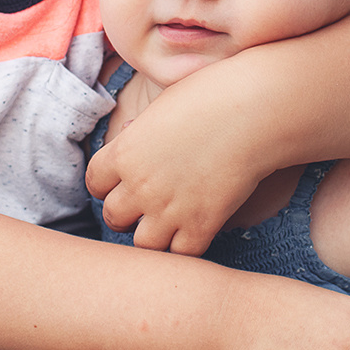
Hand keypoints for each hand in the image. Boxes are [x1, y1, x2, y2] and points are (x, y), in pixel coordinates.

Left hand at [87, 102, 259, 254]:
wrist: (255, 112)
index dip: (107, 185)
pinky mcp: (201, 224)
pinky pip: (181, 253)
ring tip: (167, 224)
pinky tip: (196, 229)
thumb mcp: (162, 105)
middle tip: (144, 207)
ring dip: (152, 235)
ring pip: (142, 243)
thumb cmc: (211, 96)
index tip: (122, 182)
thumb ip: (140, 132)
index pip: (95, 183)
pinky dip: (186, 246)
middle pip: (113, 217)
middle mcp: (140, 185)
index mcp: (124, 152)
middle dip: (126, 214)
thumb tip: (128, 135)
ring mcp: (170, 209)